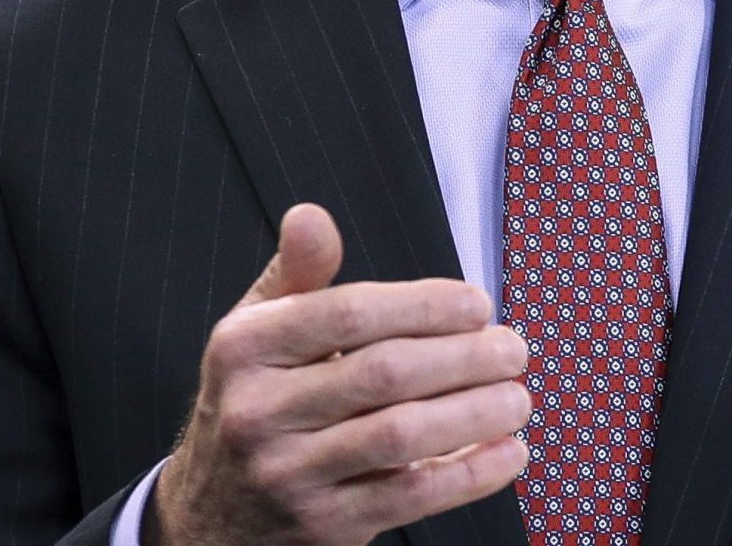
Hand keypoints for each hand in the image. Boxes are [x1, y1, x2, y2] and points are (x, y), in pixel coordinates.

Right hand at [149, 204, 531, 545]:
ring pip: (401, 436)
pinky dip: (470, 474)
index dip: (424, 304)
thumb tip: (312, 216)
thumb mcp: (255, 334)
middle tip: (512, 349)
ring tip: (517, 397)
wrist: (214, 516)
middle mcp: (258, 410)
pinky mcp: (324, 525)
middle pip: (383, 373)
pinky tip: (507, 452)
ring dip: (475, 413)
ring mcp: (290, 474)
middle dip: (464, 357)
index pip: (348, 314)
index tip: (477, 305)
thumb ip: (296, 275)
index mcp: (245, 348)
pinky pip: (411, 497)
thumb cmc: (255, 404)